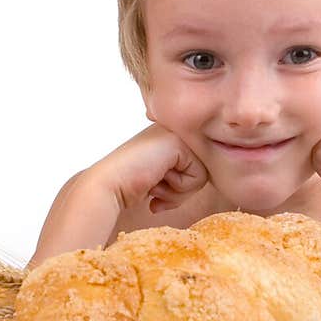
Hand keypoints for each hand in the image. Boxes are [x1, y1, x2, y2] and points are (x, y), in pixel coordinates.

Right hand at [92, 124, 210, 215]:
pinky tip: (156, 179)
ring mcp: (178, 133)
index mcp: (173, 135)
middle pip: (203, 170)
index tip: (156, 187)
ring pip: (203, 175)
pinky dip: (178, 187)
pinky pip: (199, 176)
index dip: (180, 187)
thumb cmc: (131, 186)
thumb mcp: (164, 177)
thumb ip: (184, 174)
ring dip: (178, 190)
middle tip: (156, 187)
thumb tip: (210, 182)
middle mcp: (177, 130)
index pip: (198, 168)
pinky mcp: (179, 143)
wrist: (110, 184)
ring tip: (155, 182)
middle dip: (181, 190)